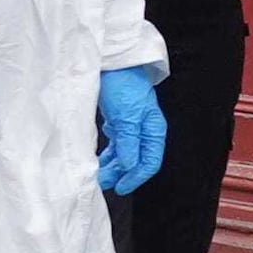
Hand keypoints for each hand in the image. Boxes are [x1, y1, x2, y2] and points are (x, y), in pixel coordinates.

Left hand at [96, 64, 169, 197]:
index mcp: (153, 130)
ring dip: (113, 166)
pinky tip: (101, 161)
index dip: (136, 177)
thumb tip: (130, 167)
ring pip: (125, 153)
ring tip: (99, 175)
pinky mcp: (119, 121)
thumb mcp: (126, 118)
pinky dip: (109, 154)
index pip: (149, 162)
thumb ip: (129, 144)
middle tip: (103, 182)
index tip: (120, 187)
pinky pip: (116, 144)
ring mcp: (132, 126)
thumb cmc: (124, 86)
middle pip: (136, 159)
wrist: (112, 64)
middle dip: (121, 173)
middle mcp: (145, 130)